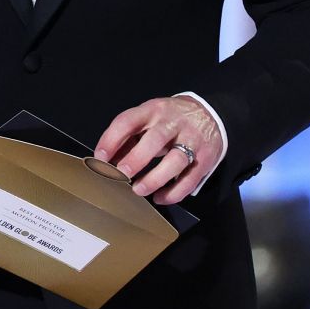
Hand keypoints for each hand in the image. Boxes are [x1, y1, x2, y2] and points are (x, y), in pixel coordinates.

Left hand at [94, 95, 220, 203]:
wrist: (209, 114)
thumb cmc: (170, 119)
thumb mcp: (148, 118)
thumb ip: (129, 137)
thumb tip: (108, 160)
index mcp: (153, 110)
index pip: (128, 121)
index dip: (111, 139)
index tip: (100, 157)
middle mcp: (173, 123)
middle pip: (155, 140)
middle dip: (136, 158)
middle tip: (121, 173)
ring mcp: (192, 140)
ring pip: (176, 160)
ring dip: (155, 178)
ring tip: (139, 189)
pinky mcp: (205, 158)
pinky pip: (190, 178)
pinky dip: (174, 192)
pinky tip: (160, 197)